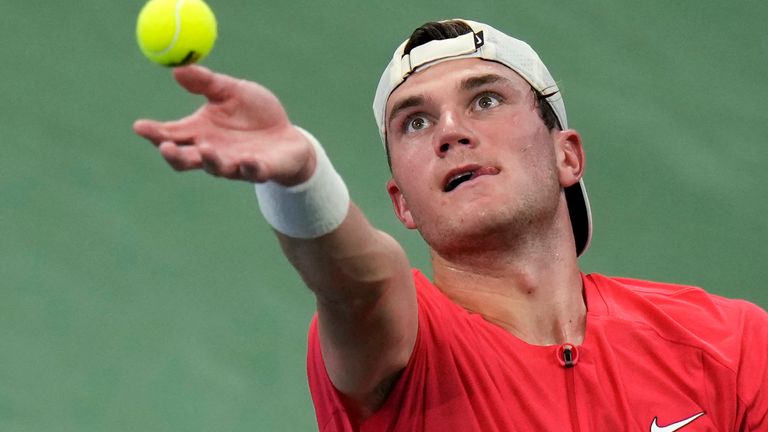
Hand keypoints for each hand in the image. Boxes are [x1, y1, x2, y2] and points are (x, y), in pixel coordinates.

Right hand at [133, 65, 314, 184]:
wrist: (289, 137)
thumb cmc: (256, 114)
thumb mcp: (232, 91)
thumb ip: (207, 83)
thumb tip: (178, 68)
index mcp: (200, 132)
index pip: (170, 134)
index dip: (153, 132)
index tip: (139, 126)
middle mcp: (212, 152)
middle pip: (184, 159)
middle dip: (173, 154)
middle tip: (165, 146)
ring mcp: (235, 165)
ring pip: (215, 168)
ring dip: (209, 160)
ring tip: (206, 148)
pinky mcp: (260, 171)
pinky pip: (251, 172)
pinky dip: (248, 167)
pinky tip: (247, 159)